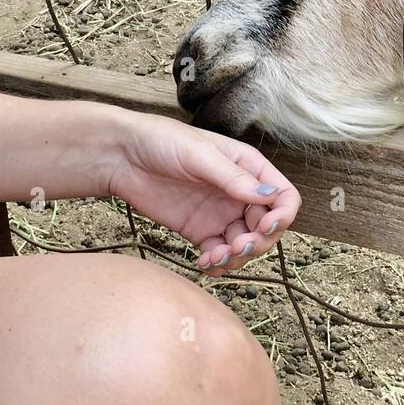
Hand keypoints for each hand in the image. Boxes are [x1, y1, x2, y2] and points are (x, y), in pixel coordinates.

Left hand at [106, 112, 300, 275]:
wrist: (121, 155)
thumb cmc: (161, 140)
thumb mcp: (200, 155)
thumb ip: (234, 178)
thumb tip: (270, 198)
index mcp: (248, 167)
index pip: (283, 196)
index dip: (282, 215)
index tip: (266, 226)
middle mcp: (239, 192)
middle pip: (268, 226)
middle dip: (259, 242)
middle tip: (237, 247)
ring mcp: (220, 214)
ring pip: (246, 245)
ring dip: (238, 257)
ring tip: (215, 258)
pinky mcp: (199, 230)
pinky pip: (219, 254)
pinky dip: (218, 263)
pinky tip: (203, 262)